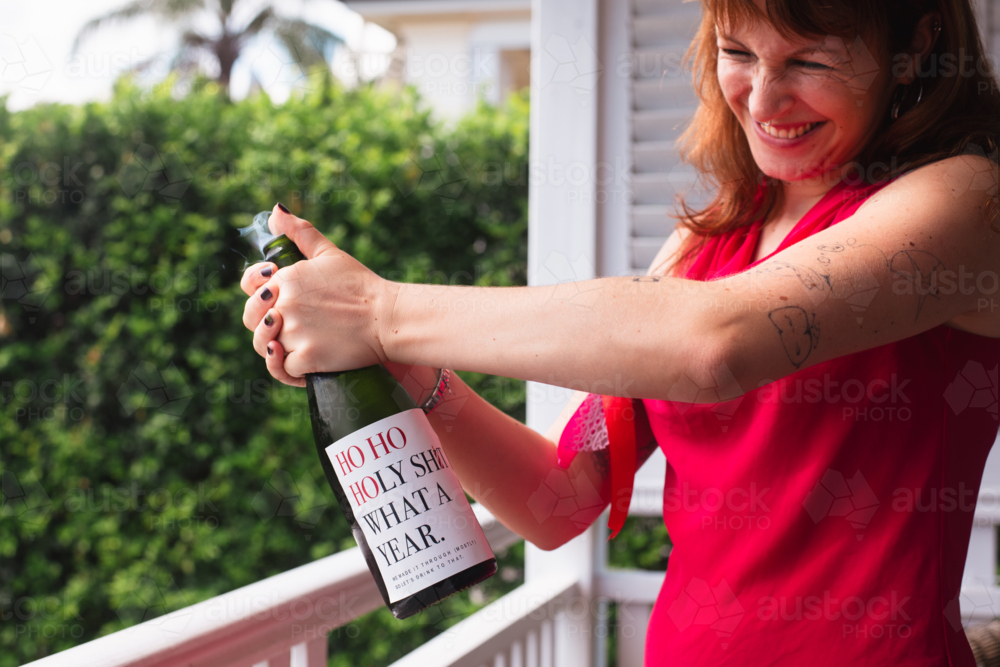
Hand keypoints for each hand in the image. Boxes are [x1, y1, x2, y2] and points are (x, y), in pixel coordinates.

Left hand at [240, 204, 397, 385]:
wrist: (387, 318)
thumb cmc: (361, 286)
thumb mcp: (329, 254)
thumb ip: (299, 232)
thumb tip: (275, 211)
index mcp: (285, 279)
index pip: (249, 289)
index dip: (259, 296)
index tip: (279, 300)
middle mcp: (284, 306)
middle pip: (253, 321)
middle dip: (266, 325)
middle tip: (293, 326)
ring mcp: (294, 334)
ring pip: (266, 348)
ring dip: (277, 350)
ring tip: (300, 344)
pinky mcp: (307, 359)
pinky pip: (284, 370)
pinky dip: (292, 371)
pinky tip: (306, 363)